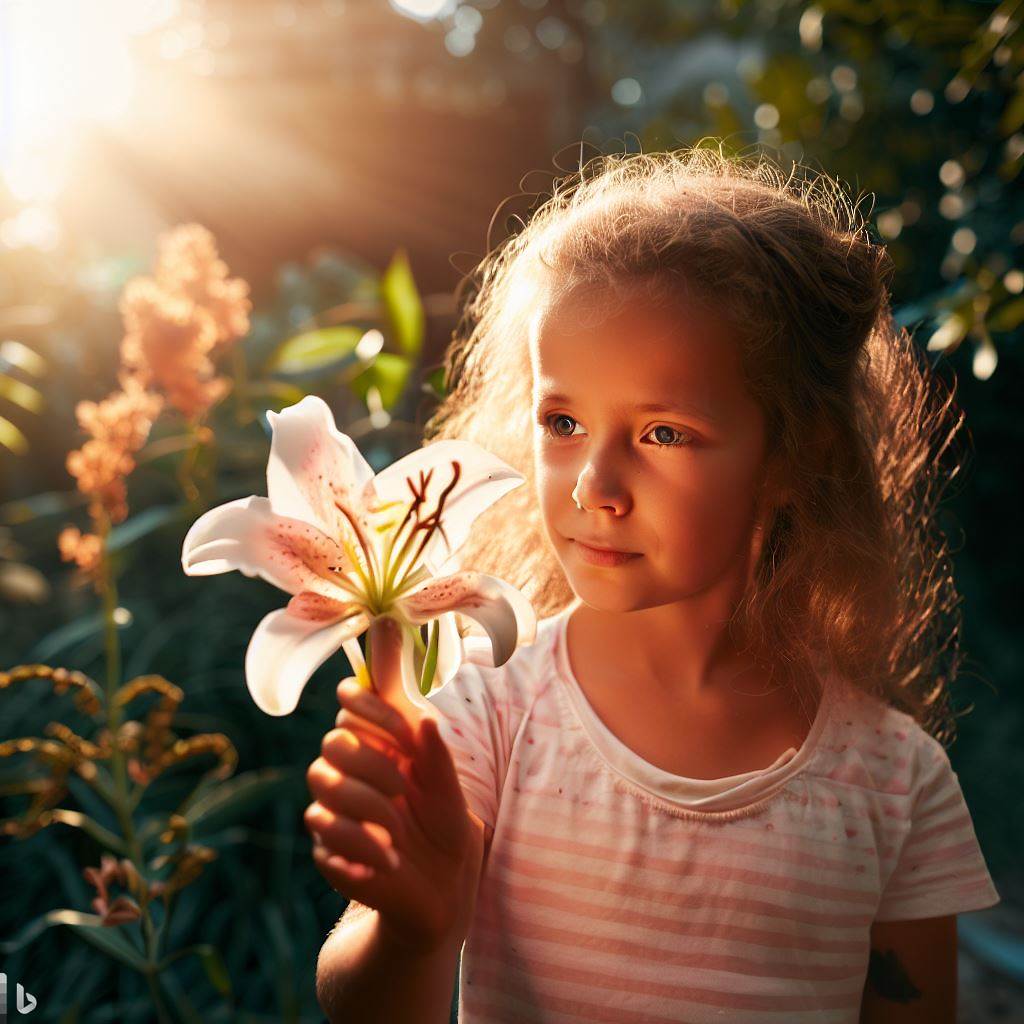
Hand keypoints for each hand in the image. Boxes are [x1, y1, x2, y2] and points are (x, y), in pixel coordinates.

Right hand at [304, 616, 478, 952]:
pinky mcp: (327, 846)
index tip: (407, 729)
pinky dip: (361, 844)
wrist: (442, 888)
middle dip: (373, 761)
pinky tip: (388, 859)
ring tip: (401, 831)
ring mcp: (334, 805)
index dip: (372, 706)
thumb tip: (417, 702)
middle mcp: (350, 766)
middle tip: (405, 788)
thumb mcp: (445, 777)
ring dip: (368, 805)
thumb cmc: (444, 821)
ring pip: (323, 782)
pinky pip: (325, 830)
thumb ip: (427, 734)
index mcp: (378, 740)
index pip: (352, 700)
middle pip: (333, 740)